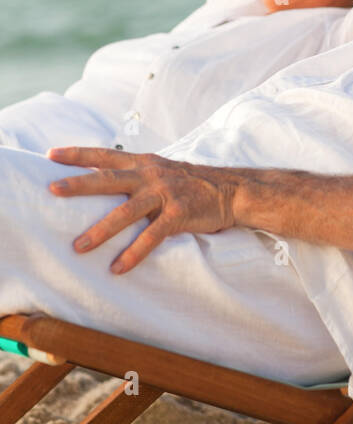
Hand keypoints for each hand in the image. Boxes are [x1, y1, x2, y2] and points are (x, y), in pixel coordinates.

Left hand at [46, 147, 235, 274]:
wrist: (231, 190)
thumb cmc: (192, 183)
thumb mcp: (162, 170)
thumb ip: (136, 173)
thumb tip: (105, 179)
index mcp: (144, 163)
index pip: (105, 155)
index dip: (77, 154)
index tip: (51, 155)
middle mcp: (151, 175)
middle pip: (108, 179)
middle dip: (79, 184)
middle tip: (51, 190)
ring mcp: (165, 194)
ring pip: (125, 212)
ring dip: (100, 231)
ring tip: (78, 247)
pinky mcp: (179, 215)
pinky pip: (151, 236)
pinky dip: (134, 253)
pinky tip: (118, 268)